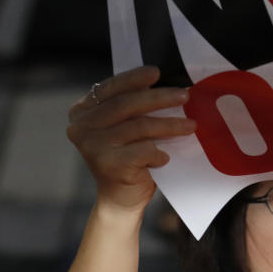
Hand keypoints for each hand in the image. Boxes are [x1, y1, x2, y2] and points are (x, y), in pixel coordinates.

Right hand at [67, 66, 195, 212]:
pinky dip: (159, 152)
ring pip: (139, 126)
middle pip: (126, 104)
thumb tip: (168, 83)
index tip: (156, 72)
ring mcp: (92, 147)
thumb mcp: (126, 127)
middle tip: (185, 95)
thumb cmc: (129, 157)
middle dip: (160, 98)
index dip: (133, 78)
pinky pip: (143, 150)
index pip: (110, 88)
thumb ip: (134, 107)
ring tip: (191, 126)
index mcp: (82, 111)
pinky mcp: (108, 165)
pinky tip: (166, 157)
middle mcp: (81, 127)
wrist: (121, 199)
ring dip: (170, 125)